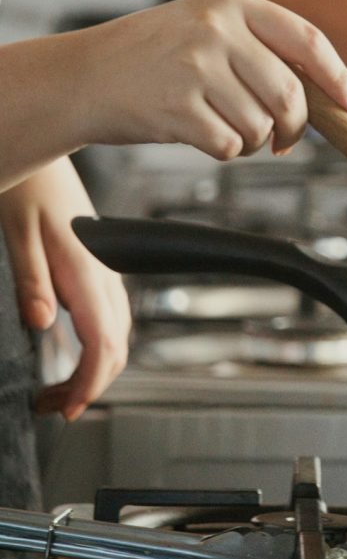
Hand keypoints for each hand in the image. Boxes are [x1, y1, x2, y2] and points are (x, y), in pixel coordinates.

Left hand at [0, 159, 130, 421]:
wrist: (44, 151)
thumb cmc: (28, 185)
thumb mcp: (16, 231)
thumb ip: (32, 280)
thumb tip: (42, 324)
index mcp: (84, 267)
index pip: (101, 342)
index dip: (88, 383)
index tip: (66, 407)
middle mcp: (103, 271)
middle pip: (117, 346)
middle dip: (90, 387)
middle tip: (54, 406)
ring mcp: (105, 269)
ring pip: (118, 334)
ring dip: (94, 369)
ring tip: (59, 388)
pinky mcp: (99, 265)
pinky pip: (110, 316)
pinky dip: (98, 346)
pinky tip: (74, 350)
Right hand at [76, 0, 346, 157]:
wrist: (81, 77)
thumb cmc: (149, 58)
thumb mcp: (203, 27)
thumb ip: (258, 48)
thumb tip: (324, 97)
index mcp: (231, 2)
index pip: (308, 41)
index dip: (339, 78)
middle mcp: (217, 28)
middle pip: (290, 95)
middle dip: (294, 127)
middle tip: (282, 140)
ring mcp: (196, 66)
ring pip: (261, 125)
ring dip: (251, 140)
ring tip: (218, 124)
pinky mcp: (178, 106)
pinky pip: (229, 145)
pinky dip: (223, 150)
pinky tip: (195, 132)